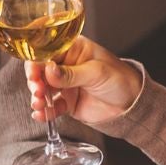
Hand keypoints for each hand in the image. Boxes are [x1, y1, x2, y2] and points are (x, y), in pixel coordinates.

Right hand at [26, 39, 142, 127]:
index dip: (36, 61)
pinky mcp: (67, 102)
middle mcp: (66, 65)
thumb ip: (72, 73)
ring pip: (43, 89)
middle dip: (35, 81)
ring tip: (39, 104)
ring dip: (37, 97)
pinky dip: (44, 112)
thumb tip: (49, 70)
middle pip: (40, 70)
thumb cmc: (120, 79)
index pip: (47, 50)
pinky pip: (51, 107)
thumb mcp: (96, 73)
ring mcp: (65, 84)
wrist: (132, 105)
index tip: (33, 73)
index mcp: (73, 49)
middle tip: (38, 90)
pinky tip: (40, 115)